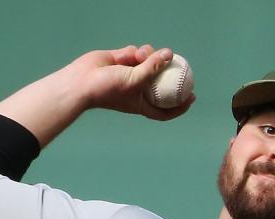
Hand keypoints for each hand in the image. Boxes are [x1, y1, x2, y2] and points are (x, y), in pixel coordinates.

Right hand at [73, 45, 195, 119]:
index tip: (192, 96)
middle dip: (168, 71)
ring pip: (149, 62)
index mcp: (142, 103)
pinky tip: (129, 53)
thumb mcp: (135, 80)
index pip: (165, 110)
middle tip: (178, 62)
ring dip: (148, 56)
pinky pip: (135, 53)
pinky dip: (135, 51)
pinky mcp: (122, 61)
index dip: (180, 106)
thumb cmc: (108, 89)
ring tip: (141, 55)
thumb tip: (169, 54)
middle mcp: (137, 90)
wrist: (82, 80)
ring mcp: (130, 74)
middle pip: (160, 81)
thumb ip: (153, 67)